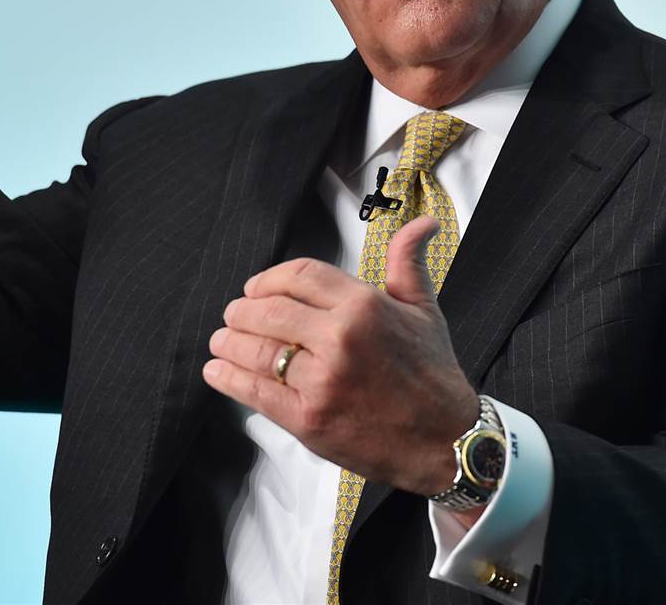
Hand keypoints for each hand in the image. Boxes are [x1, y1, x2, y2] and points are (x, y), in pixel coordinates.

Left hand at [203, 215, 479, 498]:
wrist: (447, 441)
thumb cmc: (434, 376)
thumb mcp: (425, 310)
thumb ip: (408, 263)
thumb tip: (421, 224)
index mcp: (363, 305)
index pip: (298, 276)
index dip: (268, 279)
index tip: (256, 288)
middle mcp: (339, 338)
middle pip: (268, 311)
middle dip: (242, 311)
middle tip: (233, 314)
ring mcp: (322, 380)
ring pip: (257, 350)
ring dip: (229, 342)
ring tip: (221, 341)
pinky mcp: (308, 419)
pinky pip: (255, 391)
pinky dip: (229, 378)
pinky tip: (218, 371)